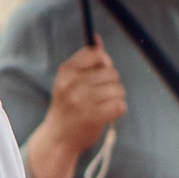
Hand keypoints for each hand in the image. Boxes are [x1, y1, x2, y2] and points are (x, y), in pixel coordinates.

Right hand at [25, 41, 128, 177]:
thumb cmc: (67, 107)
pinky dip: (118, 110)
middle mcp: (72, 84)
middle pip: (112, 73)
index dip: (105, 62)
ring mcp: (82, 101)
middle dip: (112, 84)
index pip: (97, 54)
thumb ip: (86, 61)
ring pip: (118, 89)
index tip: (101, 73)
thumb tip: (98, 38)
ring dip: (116, 98)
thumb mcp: (69, 81)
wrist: (58, 138)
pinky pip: (120, 105)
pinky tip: (107, 114)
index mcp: (66, 71)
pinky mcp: (93, 117)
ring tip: (102, 106)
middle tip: (100, 96)